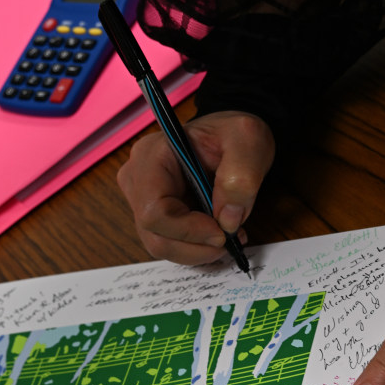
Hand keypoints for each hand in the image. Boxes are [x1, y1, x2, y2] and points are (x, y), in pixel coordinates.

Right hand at [117, 110, 274, 263]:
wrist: (230, 138)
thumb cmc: (232, 134)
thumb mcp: (248, 140)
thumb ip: (241, 176)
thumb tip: (227, 221)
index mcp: (151, 156)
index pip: (154, 211)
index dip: (188, 230)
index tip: (222, 233)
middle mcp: (137, 180)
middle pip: (155, 235)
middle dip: (195, 246)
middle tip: (229, 241)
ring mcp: (141, 200)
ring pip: (161, 245)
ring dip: (197, 250)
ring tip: (228, 237)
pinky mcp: (153, 216)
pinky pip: (169, 243)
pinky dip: (195, 248)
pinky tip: (216, 235)